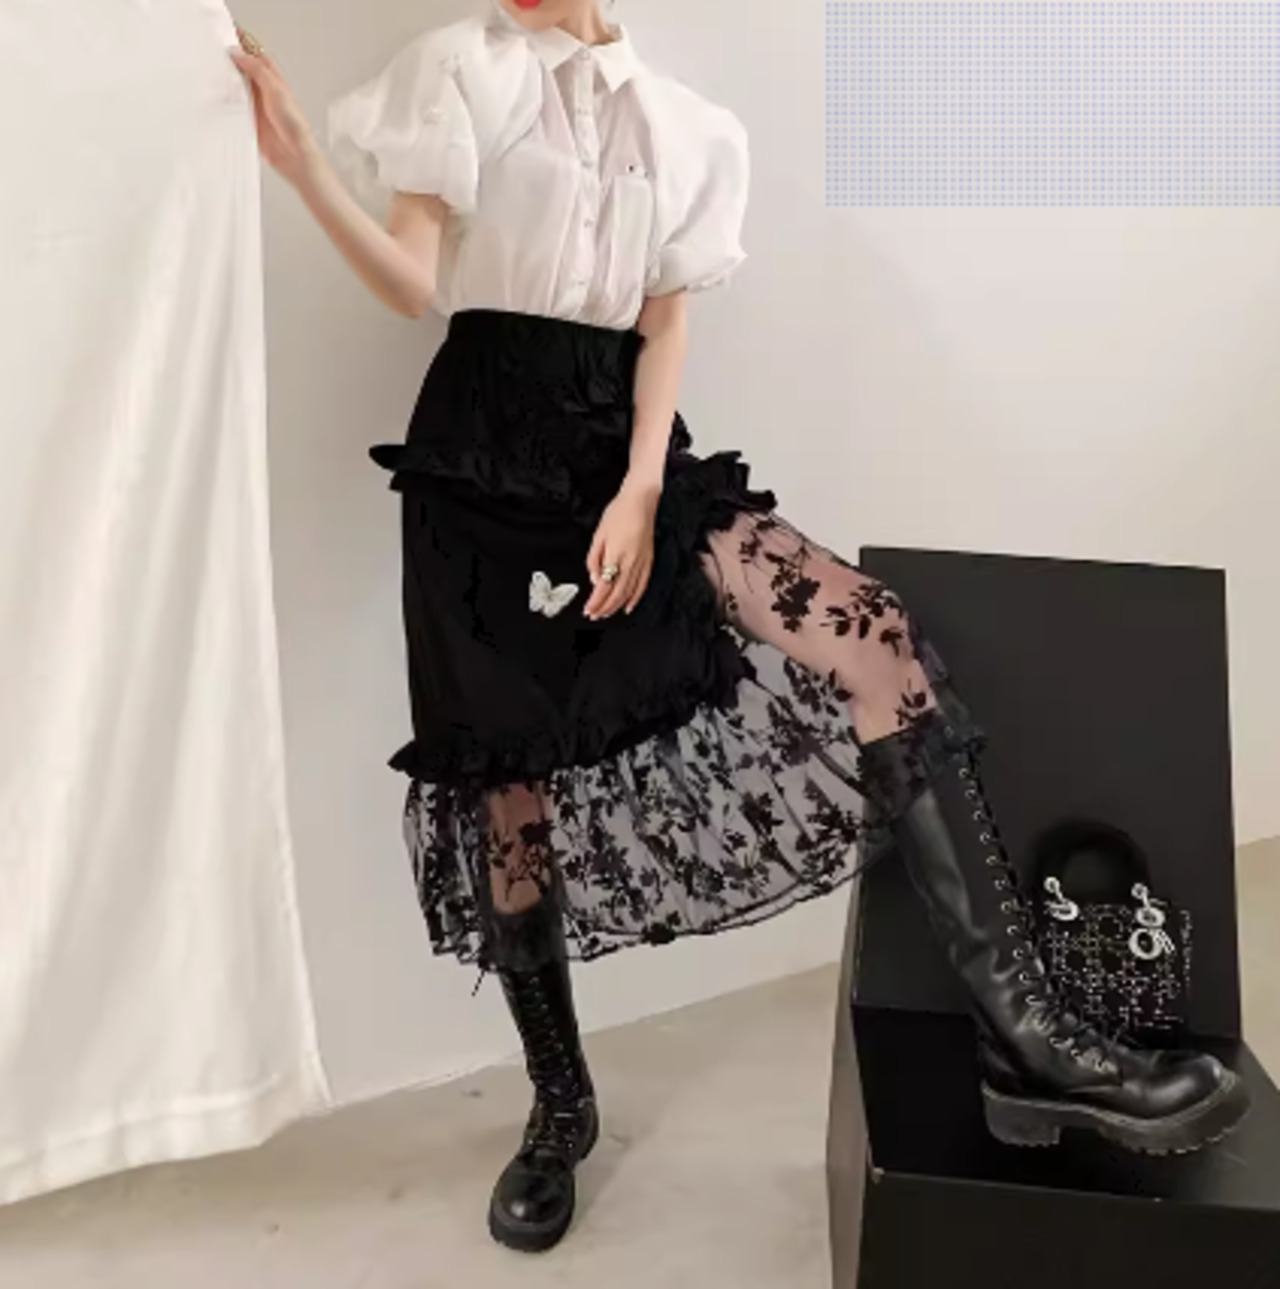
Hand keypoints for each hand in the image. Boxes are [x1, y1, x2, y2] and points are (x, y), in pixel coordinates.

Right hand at [230, 31, 319, 186]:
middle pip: (243, 68)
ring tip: (212, 71)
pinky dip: (224, 100)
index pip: (255, 54)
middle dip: (230, 60)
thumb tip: (239, 54)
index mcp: (273, 78)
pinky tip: (216, 97)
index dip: (242, 43)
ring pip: (235, 85)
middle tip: (215, 52)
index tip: (227, 34)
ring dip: (225, 80)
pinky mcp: (249, 118)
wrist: (293, 154)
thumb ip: (257, 70)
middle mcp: (264, 89)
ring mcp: (255, 104)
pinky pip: (233, 105)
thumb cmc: (294, 125)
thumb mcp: (275, 90)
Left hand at [583, 481, 659, 620]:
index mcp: (616, 555)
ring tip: (607, 614)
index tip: (588, 609)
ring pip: (629, 593)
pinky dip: (635, 598)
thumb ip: (594, 558)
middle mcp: (631, 563)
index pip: (604, 586)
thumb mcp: (599, 534)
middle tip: (594, 615)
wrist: (642, 501)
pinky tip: (629, 606)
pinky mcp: (649, 561)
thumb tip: (593, 579)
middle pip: (617, 593)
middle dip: (604, 608)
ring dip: (617, 606)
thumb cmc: (619, 513)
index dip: (595, 601)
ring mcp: (642, 563)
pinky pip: (642, 586)